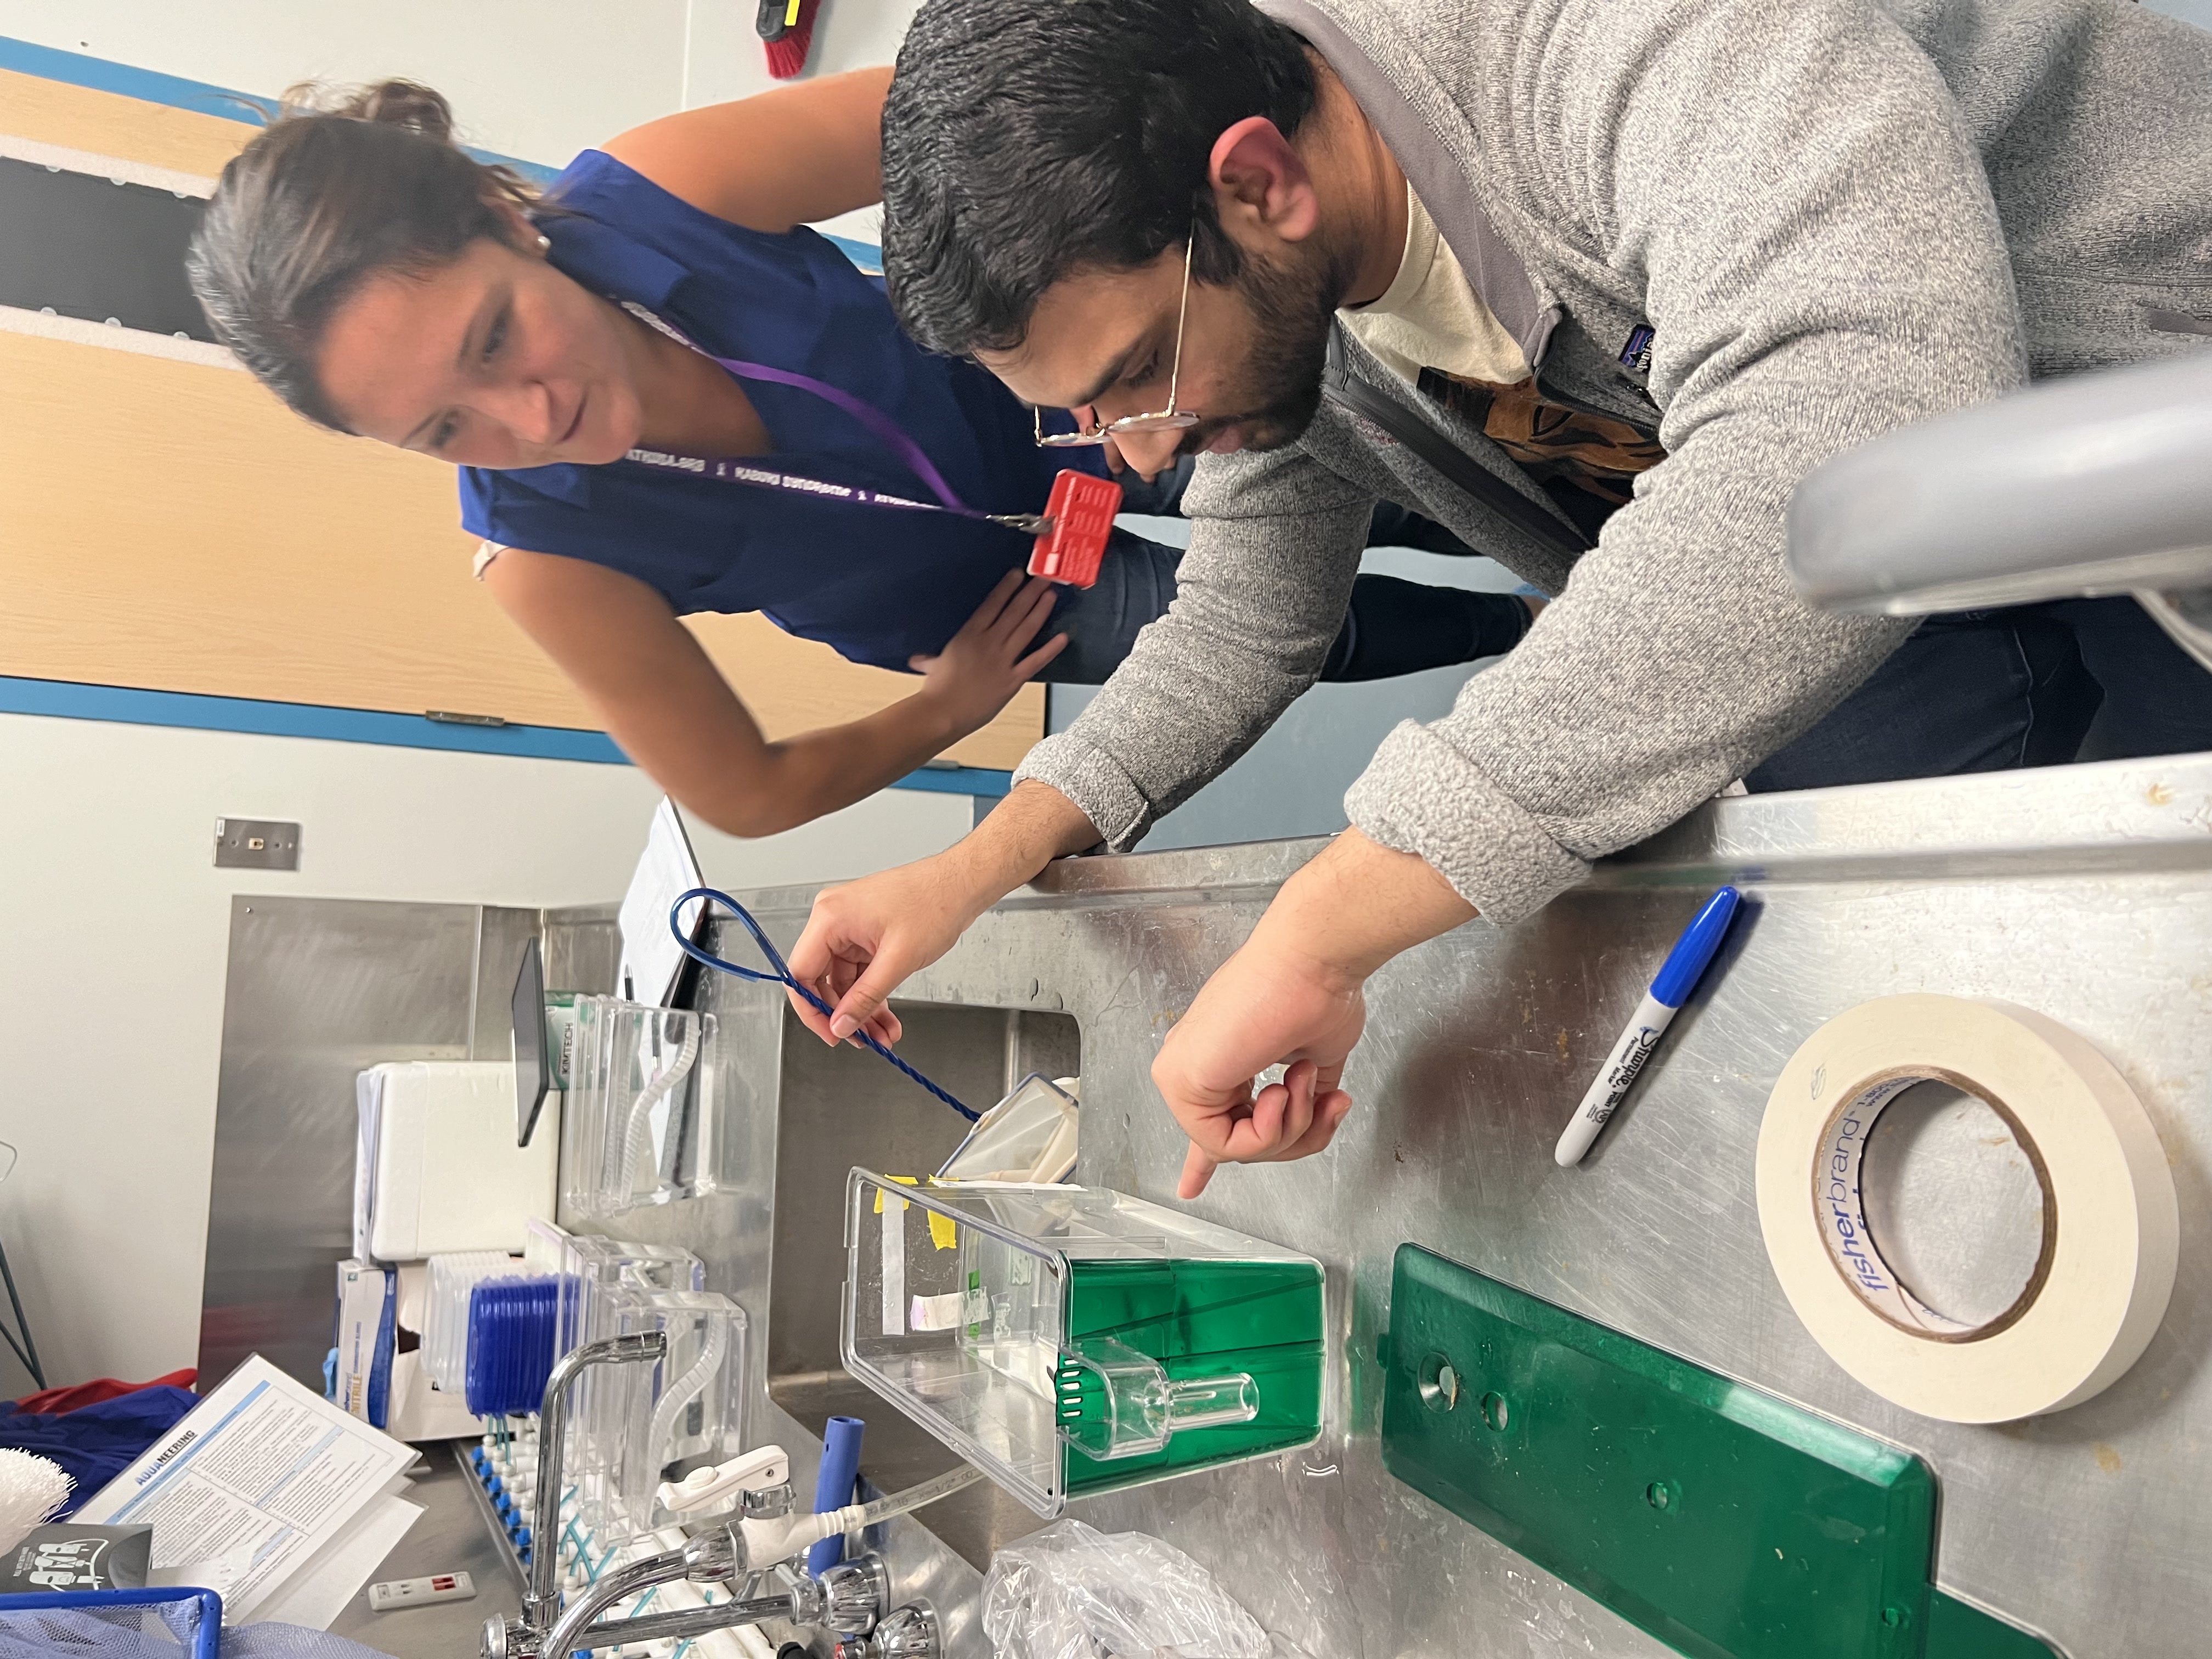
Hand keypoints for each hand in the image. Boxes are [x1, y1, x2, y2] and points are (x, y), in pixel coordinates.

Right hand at [783, 855, 985, 1046]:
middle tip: (862, 1040)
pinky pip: (860, 973)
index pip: (801, 973)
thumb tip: (842, 1024)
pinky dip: (873, 995)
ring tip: (882, 1035)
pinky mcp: (866, 934)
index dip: (812, 1010)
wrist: (961, 884)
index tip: (831, 1033)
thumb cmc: (934, 903)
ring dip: (863, 1010)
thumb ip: (865, 997)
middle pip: (822, 980)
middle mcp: (834, 920)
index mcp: (830, 918)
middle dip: (844, 1015)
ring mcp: (850, 927)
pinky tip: (886, 1018)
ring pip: (844, 982)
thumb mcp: (897, 960)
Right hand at [908, 570, 1066, 734]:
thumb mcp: (933, 667)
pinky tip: (1063, 637)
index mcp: (969, 635)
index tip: (1018, 574)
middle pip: (1014, 611)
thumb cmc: (937, 690)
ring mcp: (1002, 660)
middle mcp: (989, 642)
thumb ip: (930, 660)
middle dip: (1031, 592)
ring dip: (1040, 610)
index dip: (1007, 587)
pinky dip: (1050, 649)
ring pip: (1026, 629)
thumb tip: (918, 660)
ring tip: (1051, 595)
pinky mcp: (1013, 679)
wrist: (944, 712)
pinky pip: (1036, 661)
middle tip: (1044, 578)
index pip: (992, 604)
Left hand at [1151, 830, 1477, 1196]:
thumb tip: (1317, 1111)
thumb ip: (1303, 1094)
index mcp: (1222, 1056)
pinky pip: (1226, 1146)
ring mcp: (1183, 1073)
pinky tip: (1281, 1090)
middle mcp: (1196, 1064)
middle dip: (1296, 1136)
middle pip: (1240, 1142)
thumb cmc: (1319, 992)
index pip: (1208, 1118)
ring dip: (1290, 1128)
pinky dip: (1268, 1130)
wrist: (1315, 961)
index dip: (1202, 1162)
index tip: (1188, 1188)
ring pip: (1236, 1149)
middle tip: (1327, 1103)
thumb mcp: (1316, 1056)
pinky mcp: (1180, 1081)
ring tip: (1302, 1080)